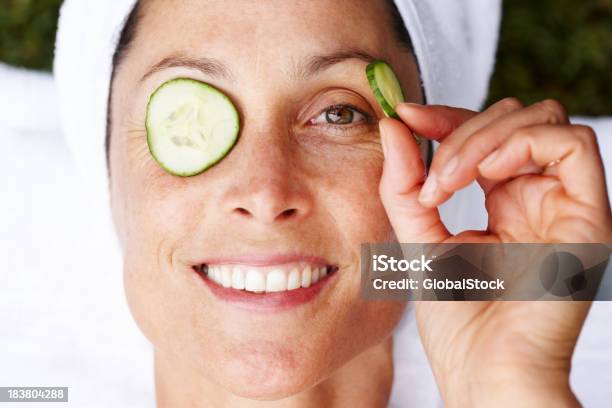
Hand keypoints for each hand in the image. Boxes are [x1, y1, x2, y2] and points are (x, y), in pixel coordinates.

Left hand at [378, 98, 611, 406]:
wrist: (484, 372)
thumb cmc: (456, 320)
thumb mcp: (417, 240)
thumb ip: (404, 185)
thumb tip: (393, 125)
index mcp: (505, 203)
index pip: (484, 135)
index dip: (445, 118)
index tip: (403, 117)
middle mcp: (538, 198)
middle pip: (514, 119)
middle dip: (460, 130)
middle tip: (428, 175)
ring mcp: (564, 204)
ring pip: (543, 121)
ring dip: (484, 138)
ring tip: (446, 182)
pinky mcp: (589, 216)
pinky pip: (572, 145)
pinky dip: (522, 144)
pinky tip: (485, 174)